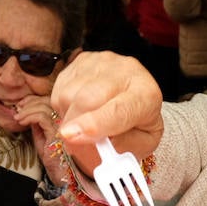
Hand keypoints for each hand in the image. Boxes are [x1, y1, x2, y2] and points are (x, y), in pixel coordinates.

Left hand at [13, 95, 69, 183]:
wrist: (64, 181)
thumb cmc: (56, 165)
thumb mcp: (43, 141)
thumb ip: (39, 127)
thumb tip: (29, 114)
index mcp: (66, 122)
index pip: (52, 101)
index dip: (35, 100)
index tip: (22, 105)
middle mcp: (69, 121)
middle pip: (49, 101)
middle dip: (30, 102)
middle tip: (18, 109)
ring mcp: (65, 126)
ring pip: (44, 107)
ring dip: (27, 110)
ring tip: (18, 118)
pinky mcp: (59, 133)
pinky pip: (42, 117)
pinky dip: (29, 116)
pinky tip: (22, 122)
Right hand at [52, 51, 164, 167]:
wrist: (135, 99)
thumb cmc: (138, 124)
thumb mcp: (142, 144)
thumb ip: (122, 146)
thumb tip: (95, 143)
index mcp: (146, 96)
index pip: (118, 110)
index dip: (95, 124)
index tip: (72, 137)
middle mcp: (126, 71)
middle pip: (88, 98)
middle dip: (74, 125)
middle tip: (74, 143)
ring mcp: (102, 62)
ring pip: (69, 94)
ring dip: (69, 117)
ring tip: (85, 122)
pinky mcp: (83, 60)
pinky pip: (60, 88)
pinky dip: (64, 106)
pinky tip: (79, 108)